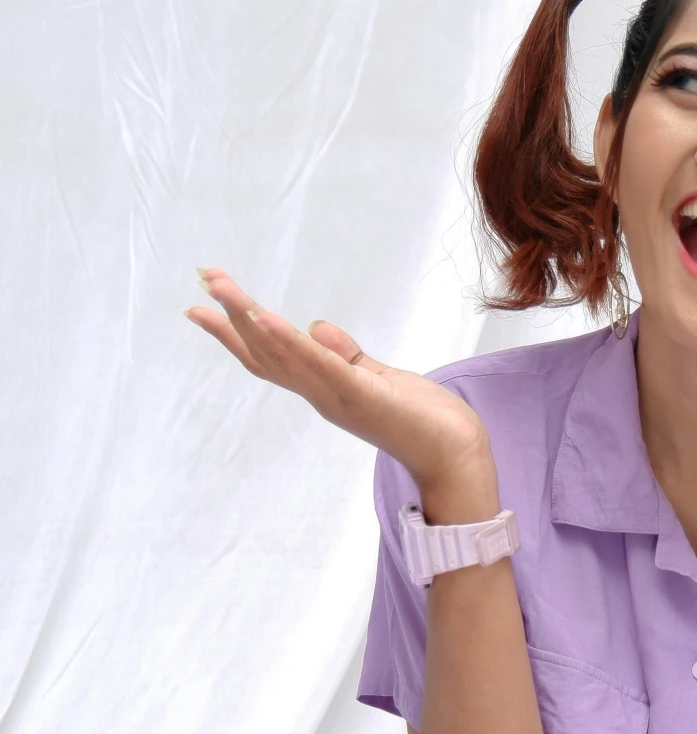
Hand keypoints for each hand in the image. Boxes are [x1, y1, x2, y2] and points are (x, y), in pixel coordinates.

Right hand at [188, 268, 495, 515]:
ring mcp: (337, 396)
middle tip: (203, 278)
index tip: (204, 302)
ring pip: (281, 355)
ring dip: (247, 320)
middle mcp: (321, 395)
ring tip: (220, 287)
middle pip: (264, 353)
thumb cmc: (422, 419)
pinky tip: (265, 318)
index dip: (236, 331)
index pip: (270, 357)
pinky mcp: (361, 394)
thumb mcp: (378, 377)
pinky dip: (290, 342)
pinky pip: (319, 365)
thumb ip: (347, 356)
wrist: (455, 454)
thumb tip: (316, 327)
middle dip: (230, 316)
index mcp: (323, 389)